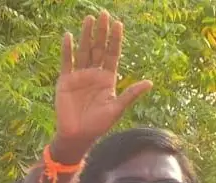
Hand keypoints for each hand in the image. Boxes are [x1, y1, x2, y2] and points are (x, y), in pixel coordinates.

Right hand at [51, 11, 152, 162]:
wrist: (78, 135)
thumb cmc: (99, 125)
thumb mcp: (116, 108)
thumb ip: (130, 94)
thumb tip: (150, 83)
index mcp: (108, 79)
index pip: (113, 55)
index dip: (115, 40)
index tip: (118, 24)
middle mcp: (94, 74)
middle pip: (99, 48)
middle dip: (102, 32)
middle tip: (105, 14)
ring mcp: (79, 76)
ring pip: (84, 51)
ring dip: (86, 35)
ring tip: (89, 19)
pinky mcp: (66, 80)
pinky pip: (67, 62)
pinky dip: (67, 49)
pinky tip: (68, 36)